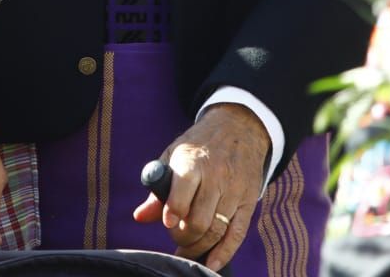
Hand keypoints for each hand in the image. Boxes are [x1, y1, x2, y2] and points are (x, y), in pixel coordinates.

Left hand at [130, 103, 270, 267]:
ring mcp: (235, 191)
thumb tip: (140, 217)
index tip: (166, 224)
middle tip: (175, 239)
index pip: (183, 193)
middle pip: (200, 220)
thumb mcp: (174, 154)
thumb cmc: (200, 145)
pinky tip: (211, 263)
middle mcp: (216, 177)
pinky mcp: (249, 201)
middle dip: (183, 237)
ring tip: (187, 250)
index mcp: (193, 161)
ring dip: (199, 247)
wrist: (239, 127)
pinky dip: (224, 253)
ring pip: (217, 230)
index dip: (173, 213)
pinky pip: (237, 234)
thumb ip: (158, 188)